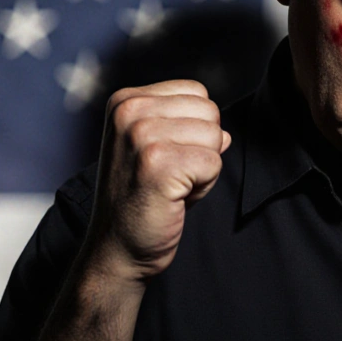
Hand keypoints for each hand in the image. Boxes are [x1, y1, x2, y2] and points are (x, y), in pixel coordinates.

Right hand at [85, 80, 230, 285]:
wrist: (116, 248)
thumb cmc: (141, 199)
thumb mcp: (158, 149)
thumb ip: (189, 128)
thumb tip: (225, 132)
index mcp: (126, 100)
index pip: (197, 92)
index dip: (193, 129)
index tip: (164, 157)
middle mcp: (130, 111)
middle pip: (210, 112)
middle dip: (202, 148)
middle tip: (170, 176)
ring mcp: (141, 136)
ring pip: (215, 137)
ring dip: (203, 169)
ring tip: (171, 186)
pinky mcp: (157, 164)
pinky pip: (214, 164)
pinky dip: (203, 187)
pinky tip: (174, 198)